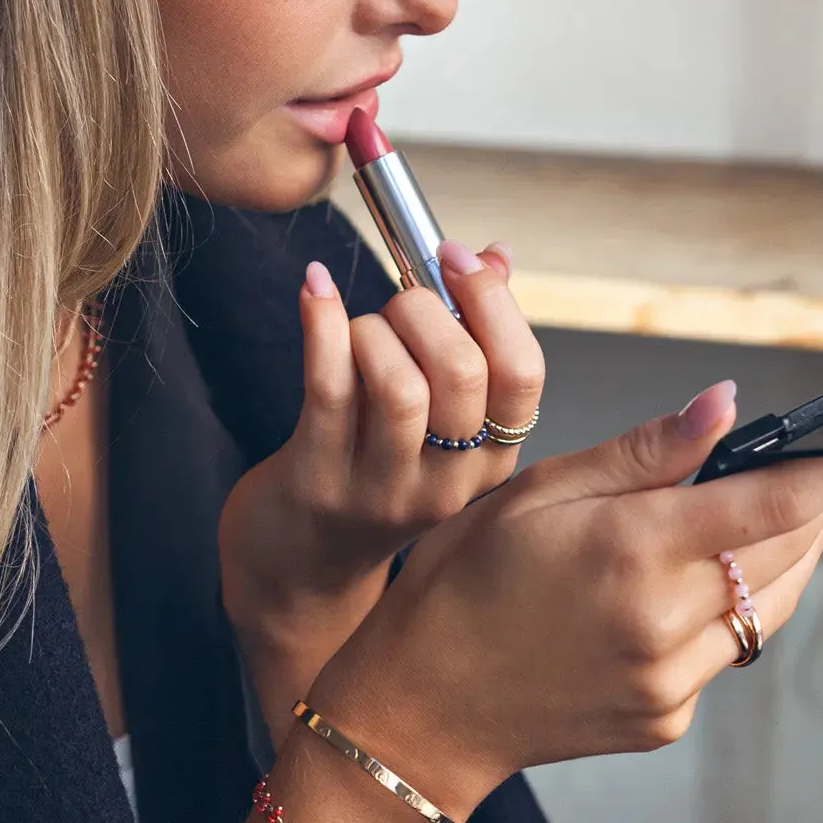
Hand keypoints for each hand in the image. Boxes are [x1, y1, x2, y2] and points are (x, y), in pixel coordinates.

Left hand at [219, 239, 544, 745]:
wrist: (299, 566)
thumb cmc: (368, 473)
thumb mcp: (436, 424)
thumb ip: (469, 338)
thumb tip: (493, 256)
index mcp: (491, 459)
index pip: (522, 375)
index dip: (493, 302)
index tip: (455, 257)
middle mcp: (447, 481)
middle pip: (462, 374)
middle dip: (425, 308)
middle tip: (396, 299)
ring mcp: (382, 488)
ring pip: (398, 385)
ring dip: (372, 328)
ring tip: (357, 325)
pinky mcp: (318, 481)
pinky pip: (327, 388)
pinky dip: (322, 323)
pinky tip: (315, 290)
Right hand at [308, 380, 822, 817]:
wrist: (423, 704)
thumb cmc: (461, 585)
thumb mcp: (533, 495)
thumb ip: (638, 455)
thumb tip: (722, 407)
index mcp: (629, 551)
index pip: (770, 503)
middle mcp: (662, 622)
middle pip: (782, 554)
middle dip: (809, 512)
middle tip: (809, 478)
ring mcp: (668, 681)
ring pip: (765, 609)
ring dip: (776, 562)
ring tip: (757, 528)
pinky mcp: (665, 719)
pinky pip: (722, 656)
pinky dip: (719, 617)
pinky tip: (674, 597)